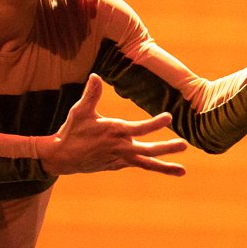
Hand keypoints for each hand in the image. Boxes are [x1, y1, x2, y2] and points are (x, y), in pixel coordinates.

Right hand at [39, 75, 187, 176]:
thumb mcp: (80, 111)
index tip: (169, 117)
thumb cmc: (72, 131)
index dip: (155, 124)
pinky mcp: (119, 165)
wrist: (63, 158)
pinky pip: (140, 165)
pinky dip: (153, 166)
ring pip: (146, 164)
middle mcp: (120, 147)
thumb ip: (91, 94)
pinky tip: (167, 167)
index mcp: (113, 132)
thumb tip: (95, 76)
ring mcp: (120, 159)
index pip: (138, 128)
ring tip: (182, 171)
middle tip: (184, 145)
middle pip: (148, 150)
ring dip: (165, 167)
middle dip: (166, 148)